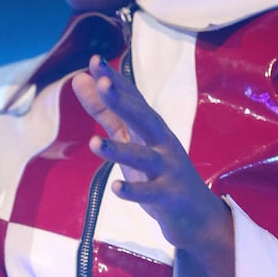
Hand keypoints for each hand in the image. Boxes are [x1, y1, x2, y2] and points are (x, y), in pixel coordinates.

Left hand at [72, 55, 235, 276]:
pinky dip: (134, 190)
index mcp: (151, 127)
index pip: (132, 98)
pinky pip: (150, 192)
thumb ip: (105, 111)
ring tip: (93, 144)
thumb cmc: (159, 172)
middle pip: (142, 118)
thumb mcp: (131, 139)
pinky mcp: (170, 195)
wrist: (197, 215)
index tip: (94, 61)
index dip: (114, 81)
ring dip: (118, 150)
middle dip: (123, 101)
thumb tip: (80, 79)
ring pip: (143, 156)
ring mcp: (168, 168)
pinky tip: (115, 187)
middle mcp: (161, 142)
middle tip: (102, 84)